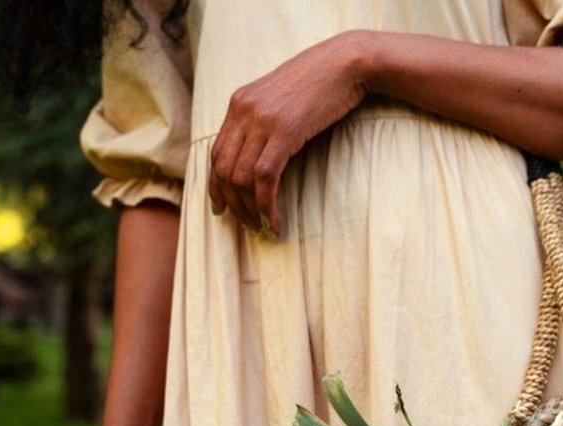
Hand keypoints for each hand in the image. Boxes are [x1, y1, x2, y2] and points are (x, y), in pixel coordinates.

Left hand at [209, 31, 371, 236]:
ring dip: (250, 210)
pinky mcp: (284, 131)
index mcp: (239, 103)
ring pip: (241, 178)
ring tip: (262, 226)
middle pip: (223, 169)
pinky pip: (265, 178)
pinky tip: (275, 220)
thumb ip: (264, 123)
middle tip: (247, 225)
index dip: (215, 186)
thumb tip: (259, 157)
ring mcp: (261, 120)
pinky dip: (267, 205)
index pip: (215, 153)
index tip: (222, 209)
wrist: (346, 63)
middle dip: (232, 204)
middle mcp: (243, 110)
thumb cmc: (320, 83)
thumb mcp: (282, 101)